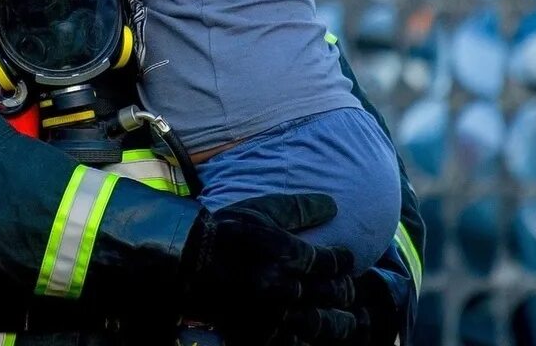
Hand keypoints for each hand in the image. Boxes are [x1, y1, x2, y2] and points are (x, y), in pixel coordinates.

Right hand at [180, 193, 359, 345]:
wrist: (183, 261)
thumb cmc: (224, 230)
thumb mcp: (260, 210)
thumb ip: (299, 208)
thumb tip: (333, 204)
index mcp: (285, 254)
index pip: (330, 261)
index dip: (343, 260)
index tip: (347, 258)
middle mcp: (282, 287)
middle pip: (330, 294)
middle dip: (345, 290)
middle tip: (349, 287)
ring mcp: (270, 314)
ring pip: (318, 323)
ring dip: (340, 322)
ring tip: (352, 320)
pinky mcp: (256, 333)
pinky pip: (292, 342)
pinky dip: (306, 338)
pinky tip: (312, 332)